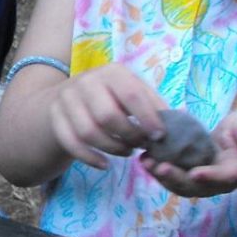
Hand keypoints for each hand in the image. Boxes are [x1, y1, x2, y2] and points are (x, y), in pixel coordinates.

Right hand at [46, 64, 166, 168]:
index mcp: (112, 72)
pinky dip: (90, 158)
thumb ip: (155, 108)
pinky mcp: (55, 117)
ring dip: (112, 148)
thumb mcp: (134, 94)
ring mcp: (67, 99)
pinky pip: (72, 143)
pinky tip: (104, 164)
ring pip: (89, 132)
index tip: (159, 137)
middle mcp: (86, 81)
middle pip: (107, 115)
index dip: (148, 119)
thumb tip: (182, 124)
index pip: (132, 95)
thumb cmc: (113, 97)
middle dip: (129, 136)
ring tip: (126, 151)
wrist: (69, 97)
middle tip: (140, 145)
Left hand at [141, 112, 236, 197]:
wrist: (235, 143)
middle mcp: (219, 182)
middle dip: (178, 179)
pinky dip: (157, 171)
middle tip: (160, 168)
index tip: (195, 174)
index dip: (211, 177)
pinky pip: (173, 179)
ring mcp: (202, 183)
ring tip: (145, 162)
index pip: (226, 177)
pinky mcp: (188, 179)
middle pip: (198, 188)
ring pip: (181, 187)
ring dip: (162, 177)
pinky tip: (144, 158)